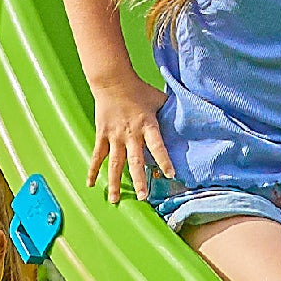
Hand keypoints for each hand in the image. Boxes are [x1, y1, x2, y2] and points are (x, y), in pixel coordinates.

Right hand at [86, 78, 171, 199]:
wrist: (113, 81)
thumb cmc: (139, 90)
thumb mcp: (159, 99)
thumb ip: (171, 112)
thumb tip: (190, 118)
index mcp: (147, 125)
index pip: (157, 146)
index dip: (164, 160)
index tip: (170, 174)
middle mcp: (131, 134)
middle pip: (135, 161)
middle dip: (139, 179)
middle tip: (143, 197)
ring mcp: (114, 136)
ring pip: (115, 163)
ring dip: (115, 182)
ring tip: (115, 200)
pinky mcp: (102, 135)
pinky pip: (97, 155)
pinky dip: (93, 170)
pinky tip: (91, 184)